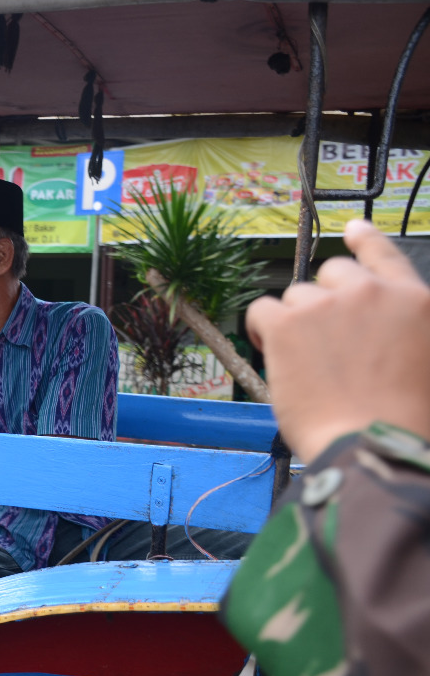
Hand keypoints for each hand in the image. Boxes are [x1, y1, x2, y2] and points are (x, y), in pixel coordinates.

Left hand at [247, 219, 429, 461]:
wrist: (376, 445)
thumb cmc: (409, 420)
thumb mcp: (427, 361)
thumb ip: (404, 330)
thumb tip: (380, 333)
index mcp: (414, 301)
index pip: (384, 255)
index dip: (365, 241)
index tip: (354, 230)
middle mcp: (371, 293)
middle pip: (333, 274)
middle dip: (325, 301)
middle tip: (324, 341)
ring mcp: (327, 305)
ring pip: (297, 296)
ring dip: (296, 323)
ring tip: (308, 365)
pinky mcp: (288, 323)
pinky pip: (262, 311)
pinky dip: (261, 330)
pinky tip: (272, 353)